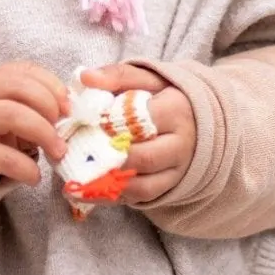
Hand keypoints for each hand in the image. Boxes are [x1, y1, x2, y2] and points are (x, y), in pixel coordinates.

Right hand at [0, 61, 68, 188]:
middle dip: (48, 104)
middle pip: (17, 87)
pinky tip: (34, 177)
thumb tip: (64, 113)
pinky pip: (4, 158)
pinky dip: (27, 168)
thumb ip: (20, 105)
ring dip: (43, 132)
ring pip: (11, 114)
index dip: (50, 84)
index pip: (19, 70)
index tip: (67, 104)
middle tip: (63, 126)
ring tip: (57, 150)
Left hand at [78, 63, 195, 202]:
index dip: (112, 126)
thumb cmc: (165, 96)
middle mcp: (181, 144)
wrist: (197, 119)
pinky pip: (141, 198)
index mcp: (176, 111)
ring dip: (108, 185)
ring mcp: (178, 170)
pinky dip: (114, 197)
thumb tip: (86, 77)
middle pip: (144, 158)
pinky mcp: (169, 186)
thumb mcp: (147, 78)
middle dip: (109, 159)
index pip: (143, 122)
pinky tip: (89, 191)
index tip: (87, 125)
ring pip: (143, 186)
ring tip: (76, 180)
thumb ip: (117, 75)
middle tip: (77, 155)